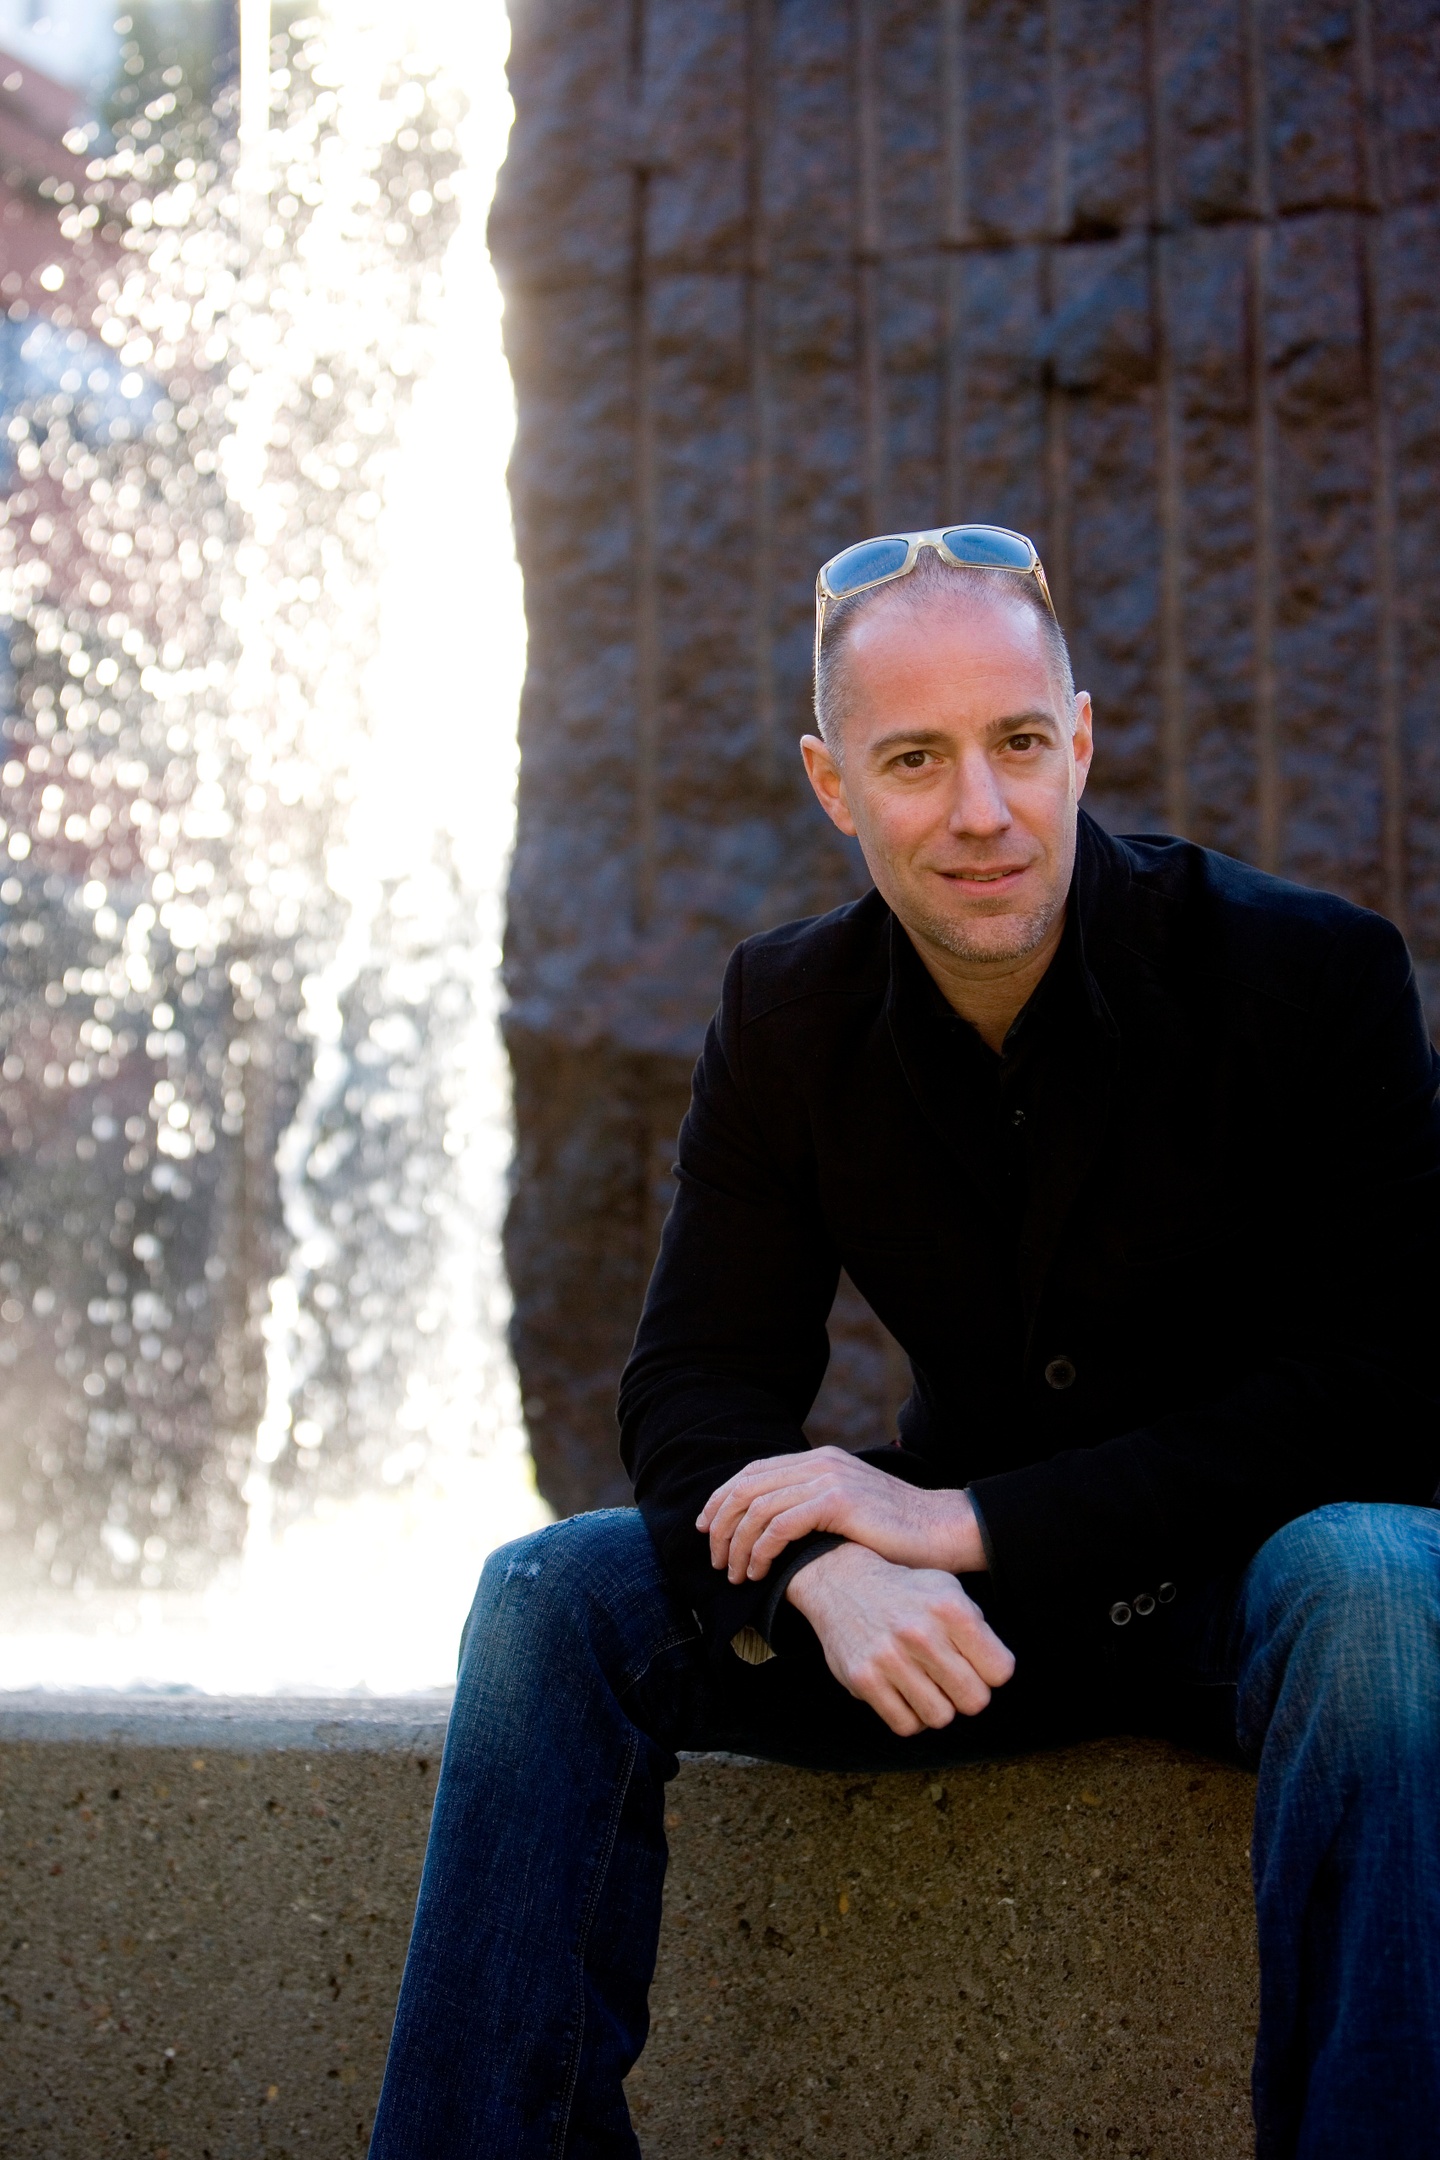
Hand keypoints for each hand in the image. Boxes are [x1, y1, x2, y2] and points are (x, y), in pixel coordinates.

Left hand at [697, 1445, 985, 1581]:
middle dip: (722, 1526)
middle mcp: (818, 1463)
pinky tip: (760, 1573)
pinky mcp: (837, 1501)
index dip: (721, 1500)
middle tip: (717, 1561)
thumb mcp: (848, 1511)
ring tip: (737, 1576)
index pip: (751, 1473)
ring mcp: (827, 1479)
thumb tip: (772, 1532)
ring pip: (757, 1509)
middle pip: (745, 1488)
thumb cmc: (897, 1534)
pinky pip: (779, 1525)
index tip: (707, 1531)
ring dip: (738, 1546)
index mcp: (818, 1460)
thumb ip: (813, 1508)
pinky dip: (761, 1550)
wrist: (942, 1530)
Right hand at [786, 1542, 1014, 1735]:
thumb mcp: (948, 1589)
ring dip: (938, 1706)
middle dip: (967, 1693)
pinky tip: (904, 1693)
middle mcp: (920, 1632)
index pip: (1000, 1671)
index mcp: (950, 1608)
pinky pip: (906, 1725)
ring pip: (941, 1717)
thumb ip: (977, 1628)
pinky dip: (910, 1716)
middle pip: (974, 1700)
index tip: (975, 1663)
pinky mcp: (863, 1679)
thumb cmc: (906, 1592)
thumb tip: (997, 1673)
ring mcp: (889, 1657)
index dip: (990, 1671)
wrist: (843, 1582)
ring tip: (927, 1684)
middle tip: (951, 1678)